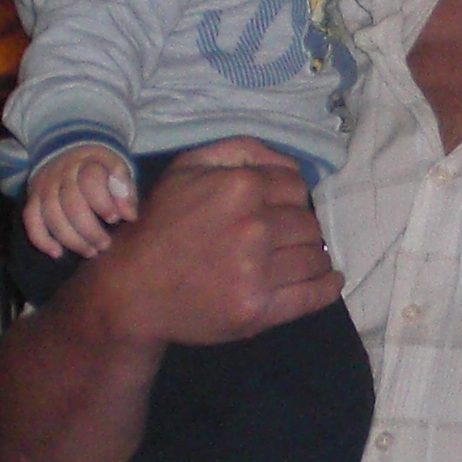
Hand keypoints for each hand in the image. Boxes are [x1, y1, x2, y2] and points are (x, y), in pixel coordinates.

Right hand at [24, 144, 139, 258]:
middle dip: (90, 230)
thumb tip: (129, 216)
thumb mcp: (117, 168)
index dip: (103, 203)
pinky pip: (31, 219)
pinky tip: (57, 253)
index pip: (90, 181)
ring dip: (71, 239)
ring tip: (90, 252)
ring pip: (52, 215)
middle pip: (71, 204)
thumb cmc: (100, 166)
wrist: (69, 150)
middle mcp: (62, 172)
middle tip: (105, 245)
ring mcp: (44, 184)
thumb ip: (125, 189)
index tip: (115, 219)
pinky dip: (41, 239)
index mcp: (86, 161)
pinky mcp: (33, 197)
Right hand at [76, 138, 338, 344]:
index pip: (297, 187)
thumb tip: (291, 162)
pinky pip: (314, 296)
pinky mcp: (259, 310)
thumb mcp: (188, 167)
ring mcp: (258, 272)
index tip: (278, 210)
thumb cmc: (161, 224)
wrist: (131, 289)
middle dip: (298, 228)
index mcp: (241, 187)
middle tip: (282, 238)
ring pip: (314, 257)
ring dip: (311, 256)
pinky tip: (329, 280)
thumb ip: (241, 151)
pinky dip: (328, 287)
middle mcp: (254, 226)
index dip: (289, 198)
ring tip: (296, 259)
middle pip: (308, 223)